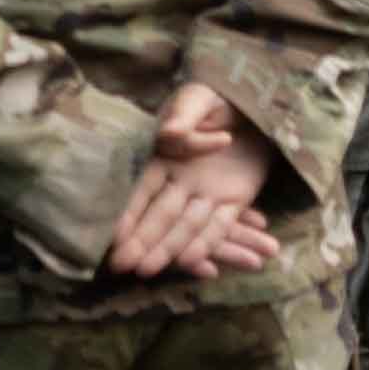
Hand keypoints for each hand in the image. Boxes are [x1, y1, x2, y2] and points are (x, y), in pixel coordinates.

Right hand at [100, 84, 283, 279]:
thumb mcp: (201, 97)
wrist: (257, 105)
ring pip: (190, 228)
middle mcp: (178, 181)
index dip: (127, 208)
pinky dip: (216, 244)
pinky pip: (222, 225)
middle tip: (123, 267)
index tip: (111, 233)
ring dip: (176, 251)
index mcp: (162, 155)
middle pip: (158, 216)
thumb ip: (186, 115)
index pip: (141, 187)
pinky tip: (211, 268)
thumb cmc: (218, 96)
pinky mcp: (232, 200)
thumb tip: (171, 131)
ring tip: (155, 274)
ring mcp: (204, 194)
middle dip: (142, 241)